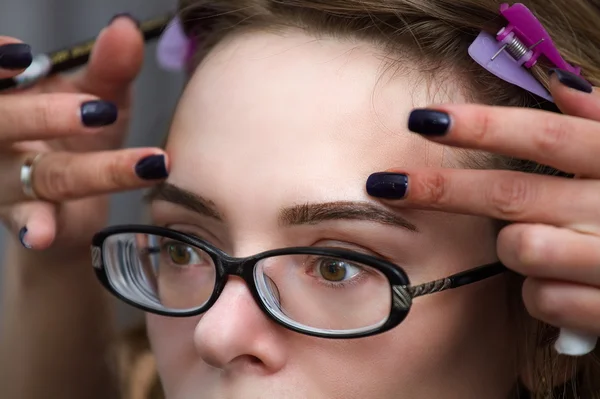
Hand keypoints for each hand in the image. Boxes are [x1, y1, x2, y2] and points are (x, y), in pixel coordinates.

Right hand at [0, 16, 168, 253]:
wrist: (72, 201)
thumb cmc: (81, 137)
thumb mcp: (99, 98)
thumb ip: (111, 67)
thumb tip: (125, 27)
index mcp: (11, 98)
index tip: (24, 56)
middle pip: (7, 123)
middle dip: (45, 115)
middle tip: (98, 110)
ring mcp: (5, 179)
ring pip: (41, 174)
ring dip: (90, 171)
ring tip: (142, 166)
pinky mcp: (22, 216)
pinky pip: (27, 220)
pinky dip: (34, 227)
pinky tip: (41, 234)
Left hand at [366, 70, 599, 336]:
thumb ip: (599, 121)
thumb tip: (556, 77)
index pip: (544, 136)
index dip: (482, 126)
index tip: (423, 119)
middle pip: (509, 194)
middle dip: (440, 188)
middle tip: (387, 183)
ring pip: (518, 248)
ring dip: (517, 248)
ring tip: (546, 246)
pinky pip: (540, 298)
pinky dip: (545, 294)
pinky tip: (569, 286)